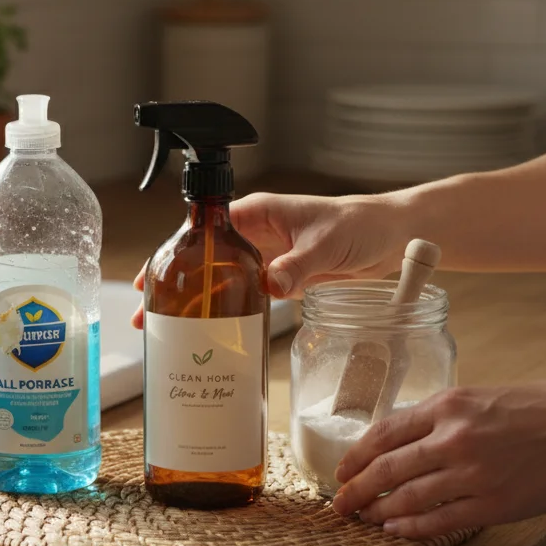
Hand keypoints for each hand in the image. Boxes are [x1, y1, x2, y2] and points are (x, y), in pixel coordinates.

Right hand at [130, 192, 409, 327]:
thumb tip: (270, 285)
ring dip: (198, 304)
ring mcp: (267, 257)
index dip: (174, 254)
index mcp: (258, 213)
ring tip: (171, 332)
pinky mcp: (281, 278)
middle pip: (203, 259)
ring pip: (220, 280)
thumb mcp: (327, 245)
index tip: (153, 279)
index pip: (203, 230)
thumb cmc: (362, 224)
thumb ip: (298, 266)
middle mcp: (256, 234)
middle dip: (175, 286)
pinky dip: (228, 312)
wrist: (395, 236)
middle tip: (149, 319)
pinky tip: (214, 332)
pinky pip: (245, 295)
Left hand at [331, 382, 545, 538]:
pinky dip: (411, 527)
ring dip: (379, 512)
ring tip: (366, 518)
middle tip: (339, 504)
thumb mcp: (482, 397)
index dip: (355, 456)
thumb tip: (405, 441)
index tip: (342, 471)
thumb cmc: (543, 409)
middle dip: (354, 490)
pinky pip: (439, 521)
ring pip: (406, 499)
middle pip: (385, 469)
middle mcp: (453, 438)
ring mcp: (472, 474)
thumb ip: (443, 417)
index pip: (383, 432)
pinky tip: (397, 529)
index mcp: (448, 405)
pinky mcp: (493, 504)